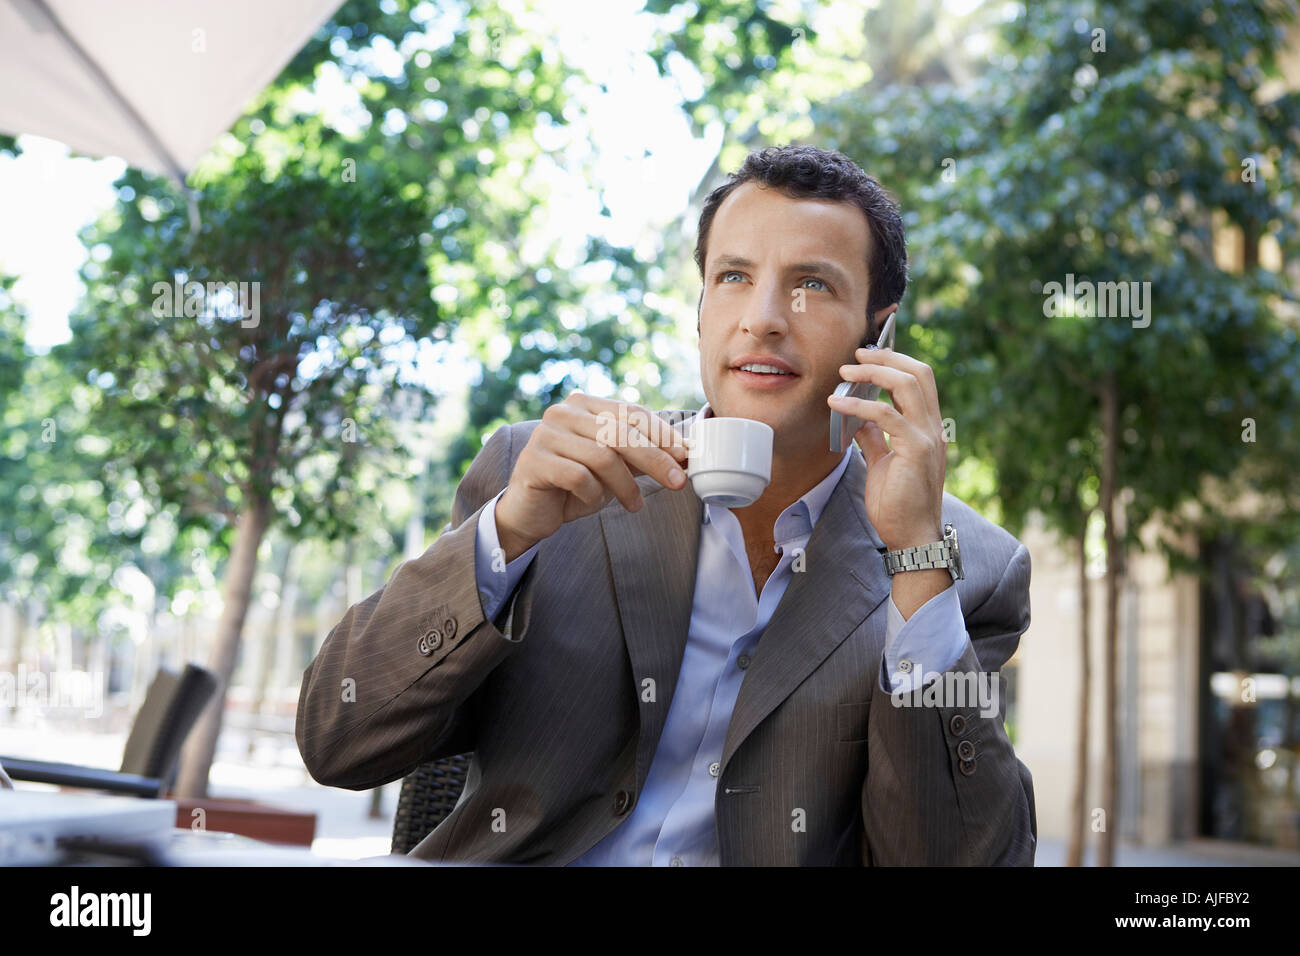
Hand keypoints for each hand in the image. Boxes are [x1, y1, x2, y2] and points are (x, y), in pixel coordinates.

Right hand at [494, 392, 689, 560]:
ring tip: (634, 504)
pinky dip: (594, 493)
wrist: (530, 511)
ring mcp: (546, 434)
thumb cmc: (574, 485)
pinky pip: (579, 476)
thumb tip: (684, 454)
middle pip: (621, 432)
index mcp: (584, 404)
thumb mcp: (613, 467)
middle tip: (677, 481)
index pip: (631, 412)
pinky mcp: (534, 461)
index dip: (662, 434)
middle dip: (655, 459)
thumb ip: (641, 455)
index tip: (685, 455)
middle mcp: (563, 412)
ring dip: (625, 485)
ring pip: (603, 456)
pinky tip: (594, 501)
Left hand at [826, 347, 946, 552]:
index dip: (895, 362)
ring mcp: (928, 437)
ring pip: (907, 385)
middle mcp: (933, 427)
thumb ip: (874, 438)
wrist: (911, 537)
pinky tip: (837, 404)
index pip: (919, 381)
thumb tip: (858, 419)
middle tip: (856, 355)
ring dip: (873, 373)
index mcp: (928, 428)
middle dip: (887, 358)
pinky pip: (886, 415)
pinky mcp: (916, 449)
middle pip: (919, 373)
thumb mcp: (882, 463)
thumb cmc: (897, 504)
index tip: (867, 358)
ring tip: (844, 372)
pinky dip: (859, 404)